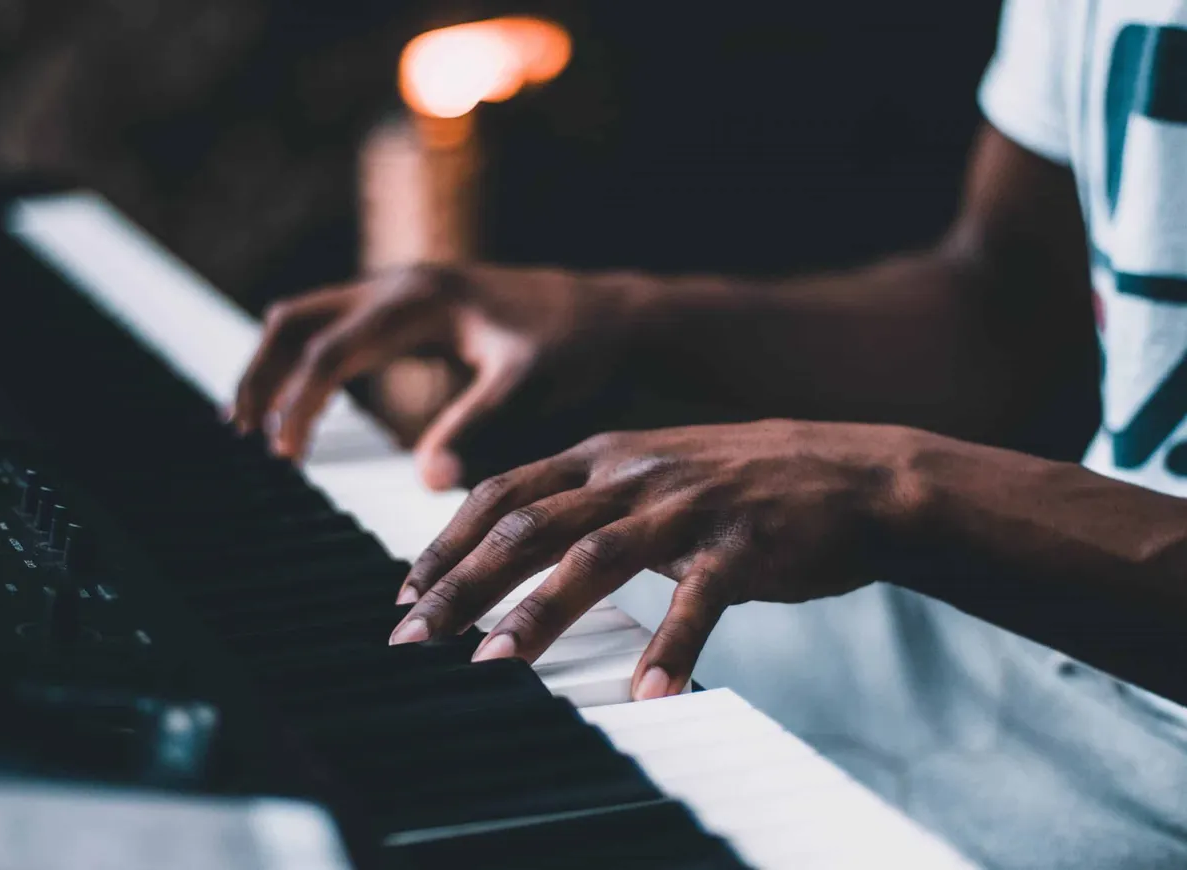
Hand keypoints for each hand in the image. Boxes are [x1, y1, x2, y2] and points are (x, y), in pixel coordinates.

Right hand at [230, 264, 655, 489]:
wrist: (615, 314)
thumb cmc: (579, 348)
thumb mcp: (531, 387)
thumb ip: (478, 427)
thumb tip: (428, 482)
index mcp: (419, 300)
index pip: (328, 352)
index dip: (297, 404)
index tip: (283, 459)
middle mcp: (402, 284)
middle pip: (296, 320)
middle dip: (261, 375)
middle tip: (242, 436)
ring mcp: (405, 290)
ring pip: (309, 317)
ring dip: (276, 365)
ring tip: (256, 425)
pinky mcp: (415, 307)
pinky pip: (338, 327)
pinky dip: (309, 361)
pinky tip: (309, 405)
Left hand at [388, 421, 922, 699]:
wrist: (856, 474)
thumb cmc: (744, 484)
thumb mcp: (655, 473)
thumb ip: (592, 501)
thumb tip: (522, 541)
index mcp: (606, 455)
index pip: (505, 492)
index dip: (450, 541)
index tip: (409, 590)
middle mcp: (635, 474)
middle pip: (529, 527)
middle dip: (462, 584)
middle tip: (413, 638)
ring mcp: (688, 505)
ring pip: (595, 559)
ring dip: (538, 616)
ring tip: (492, 667)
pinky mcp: (743, 544)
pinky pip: (698, 601)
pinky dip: (670, 649)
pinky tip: (648, 696)